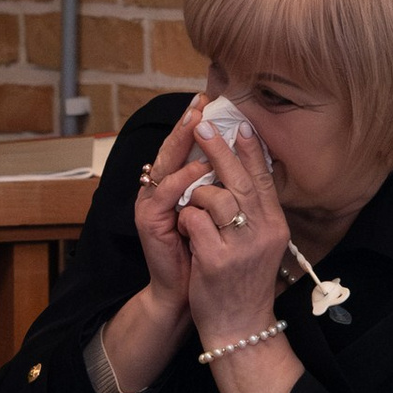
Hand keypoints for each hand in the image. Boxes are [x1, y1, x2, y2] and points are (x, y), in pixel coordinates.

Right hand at [130, 96, 208, 312]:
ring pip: (166, 165)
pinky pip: (166, 193)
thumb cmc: (205, 254)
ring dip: (181, 143)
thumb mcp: (218, 214)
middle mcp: (159, 190)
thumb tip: (244, 157)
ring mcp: (151, 204)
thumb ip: (222, 186)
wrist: (186, 293)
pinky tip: (196, 167)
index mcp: (175, 186)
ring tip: (197, 123)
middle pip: (171, 149)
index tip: (210, 99)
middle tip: (199, 101)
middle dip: (186, 124)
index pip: (185, 148)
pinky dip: (181, 179)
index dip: (195, 124)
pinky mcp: (148, 221)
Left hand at [175, 108, 286, 352]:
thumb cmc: (244, 282)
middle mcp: (263, 232)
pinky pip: (194, 220)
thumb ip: (254, 212)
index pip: (263, 179)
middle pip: (238, 180)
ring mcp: (241, 246)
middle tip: (203, 126)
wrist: (239, 326)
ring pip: (213, 196)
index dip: (252, 151)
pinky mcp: (217, 260)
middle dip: (218, 149)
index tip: (242, 126)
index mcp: (275, 225)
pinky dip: (185, 221)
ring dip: (196, 197)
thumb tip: (240, 174)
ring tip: (192, 209)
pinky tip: (185, 233)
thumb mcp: (260, 244)